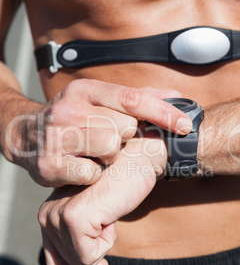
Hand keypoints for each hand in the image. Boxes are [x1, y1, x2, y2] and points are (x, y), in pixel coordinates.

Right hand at [7, 79, 191, 186]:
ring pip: (110, 150)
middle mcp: (68, 108)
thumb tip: (177, 95)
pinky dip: (94, 175)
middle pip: (124, 128)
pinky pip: (91, 174)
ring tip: (96, 154)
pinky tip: (84, 168)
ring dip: (110, 157)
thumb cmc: (75, 119)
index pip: (132, 98)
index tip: (186, 125)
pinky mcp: (49, 165)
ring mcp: (56, 136)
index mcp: (85, 90)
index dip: (163, 113)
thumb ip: (139, 98)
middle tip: (109, 139)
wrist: (28, 137)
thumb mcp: (100, 100)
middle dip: (124, 138)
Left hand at [38, 126, 167, 264]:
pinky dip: (107, 242)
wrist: (136, 161)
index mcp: (47, 214)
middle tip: (106, 216)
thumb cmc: (120, 187)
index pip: (54, 261)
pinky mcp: (72, 219)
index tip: (102, 251)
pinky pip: (89, 256)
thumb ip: (78, 240)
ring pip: (80, 263)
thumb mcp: (93, 217)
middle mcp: (46, 214)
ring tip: (107, 213)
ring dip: (103, 244)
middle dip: (94, 249)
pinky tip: (109, 215)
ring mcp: (57, 216)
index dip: (81, 263)